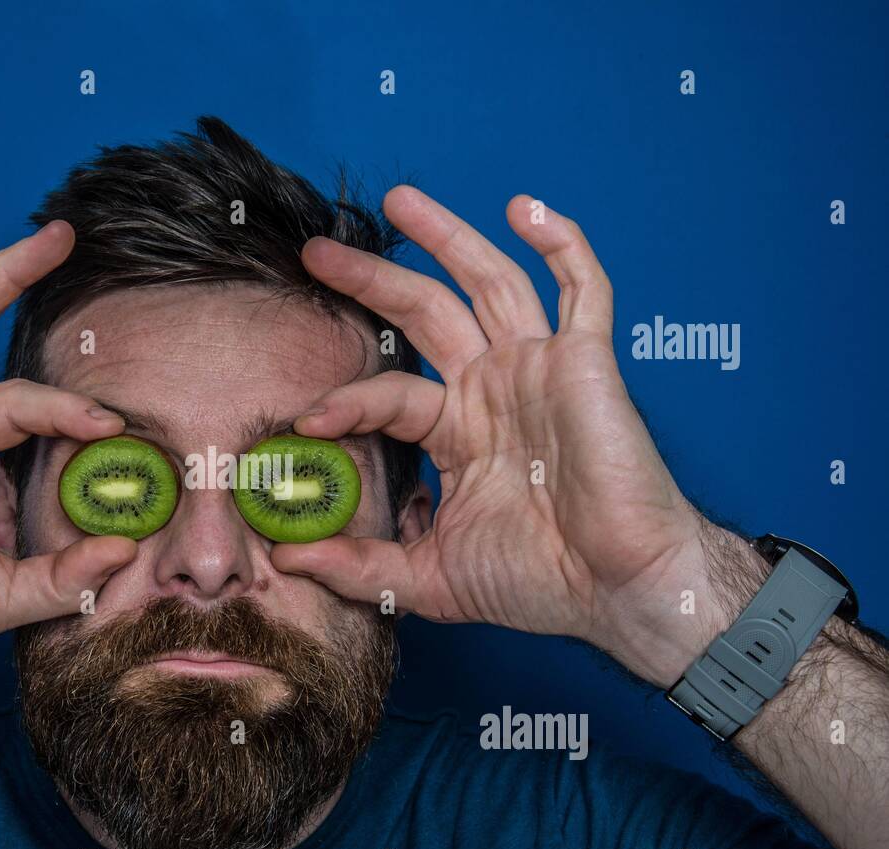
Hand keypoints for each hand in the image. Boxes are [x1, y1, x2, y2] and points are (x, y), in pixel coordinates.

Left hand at [272, 186, 719, 685]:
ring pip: (490, 282)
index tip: (307, 418)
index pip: (391, 391)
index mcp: (459, 430)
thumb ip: (360, 565)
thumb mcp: (429, 576)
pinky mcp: (589, 361)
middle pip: (426, 312)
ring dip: (446, 238)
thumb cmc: (538, 583)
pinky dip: (561, 244)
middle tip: (317, 252)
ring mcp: (540, 368)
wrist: (617, 590)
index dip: (349, 398)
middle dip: (373, 278)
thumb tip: (289, 558)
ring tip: (397, 200)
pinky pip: (582, 289)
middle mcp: (494, 388)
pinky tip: (525, 209)